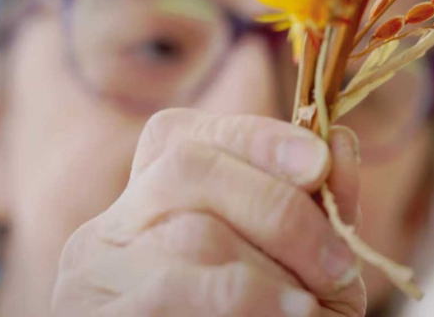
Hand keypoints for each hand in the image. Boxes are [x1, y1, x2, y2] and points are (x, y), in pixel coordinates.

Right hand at [52, 109, 365, 315]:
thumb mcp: (305, 267)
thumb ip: (320, 208)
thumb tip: (339, 140)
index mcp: (152, 199)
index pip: (185, 134)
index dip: (258, 138)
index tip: (319, 162)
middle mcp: (112, 228)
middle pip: (187, 169)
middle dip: (277, 205)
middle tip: (339, 261)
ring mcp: (94, 277)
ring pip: (189, 234)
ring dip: (271, 269)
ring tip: (312, 305)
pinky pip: (171, 291)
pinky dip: (246, 297)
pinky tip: (291, 314)